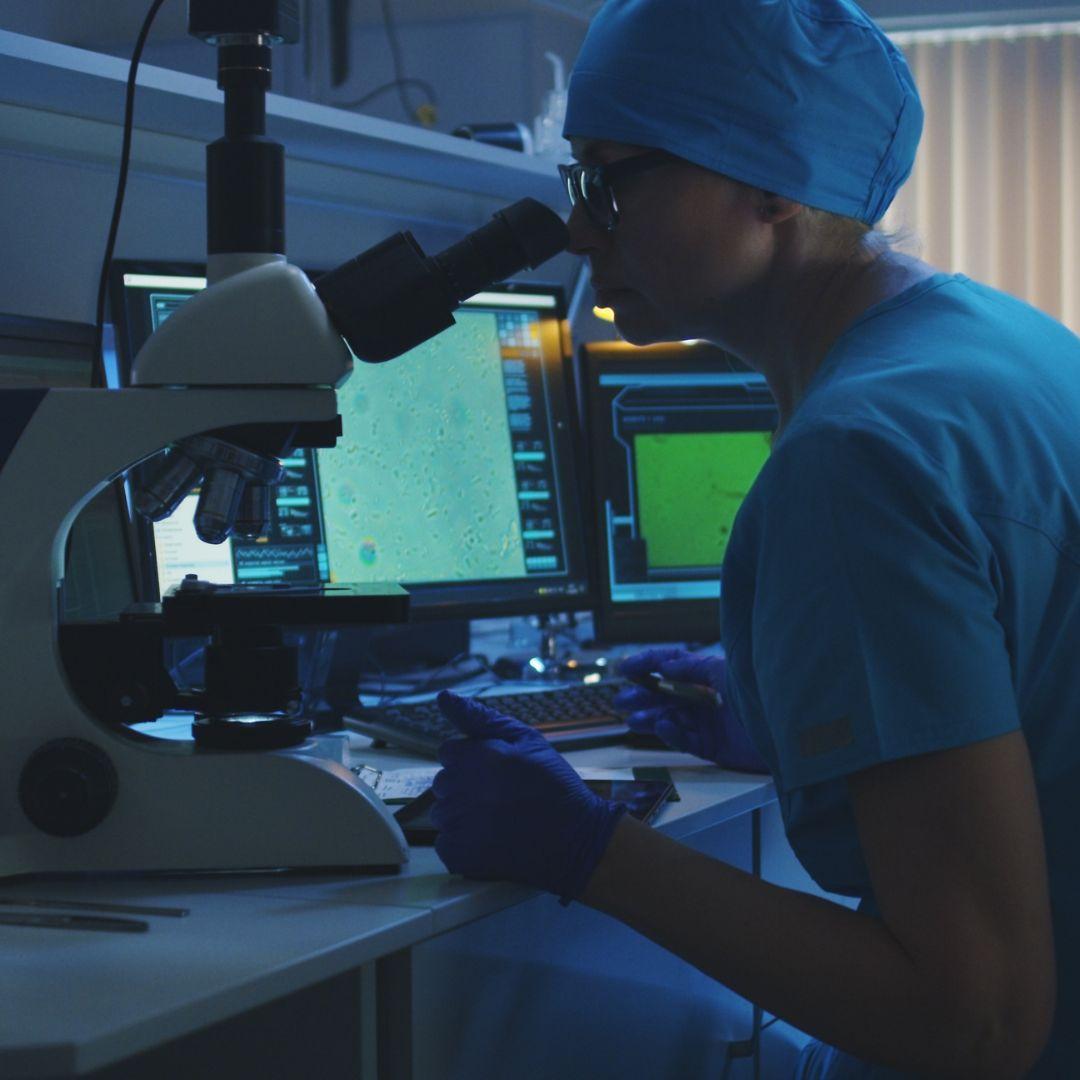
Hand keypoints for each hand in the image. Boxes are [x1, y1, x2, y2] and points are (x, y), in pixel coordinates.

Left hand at [431, 691, 626, 900]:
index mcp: (475, 757)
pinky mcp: (459, 855)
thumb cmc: (554, 786)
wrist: (577, 840)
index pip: (448, 751)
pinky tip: (491, 841)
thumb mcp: (527, 740)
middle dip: (465, 786)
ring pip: (442, 814)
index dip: (472, 759)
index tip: (496, 772)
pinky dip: (463, 844)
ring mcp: (457, 824)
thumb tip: (443, 696)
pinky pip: (445, 844)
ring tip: (497, 820)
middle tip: (500, 797)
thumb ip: (481, 718)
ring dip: (462, 815)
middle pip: (443, 782)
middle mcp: (461, 788)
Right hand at [616, 647, 767, 771]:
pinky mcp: (716, 747)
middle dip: (643, 697)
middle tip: (621, 702)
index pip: (672, 664)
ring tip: (633, 721)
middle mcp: (708, 698)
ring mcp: (711, 723)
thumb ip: (692, 668)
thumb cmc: (759, 693)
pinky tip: (662, 727)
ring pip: (673, 720)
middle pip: (668, 697)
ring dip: (652, 718)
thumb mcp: (723, 671)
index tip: (625, 668)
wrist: (787, 730)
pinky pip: (688, 741)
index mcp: (709, 675)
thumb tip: (665, 665)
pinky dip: (673, 735)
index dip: (647, 664)